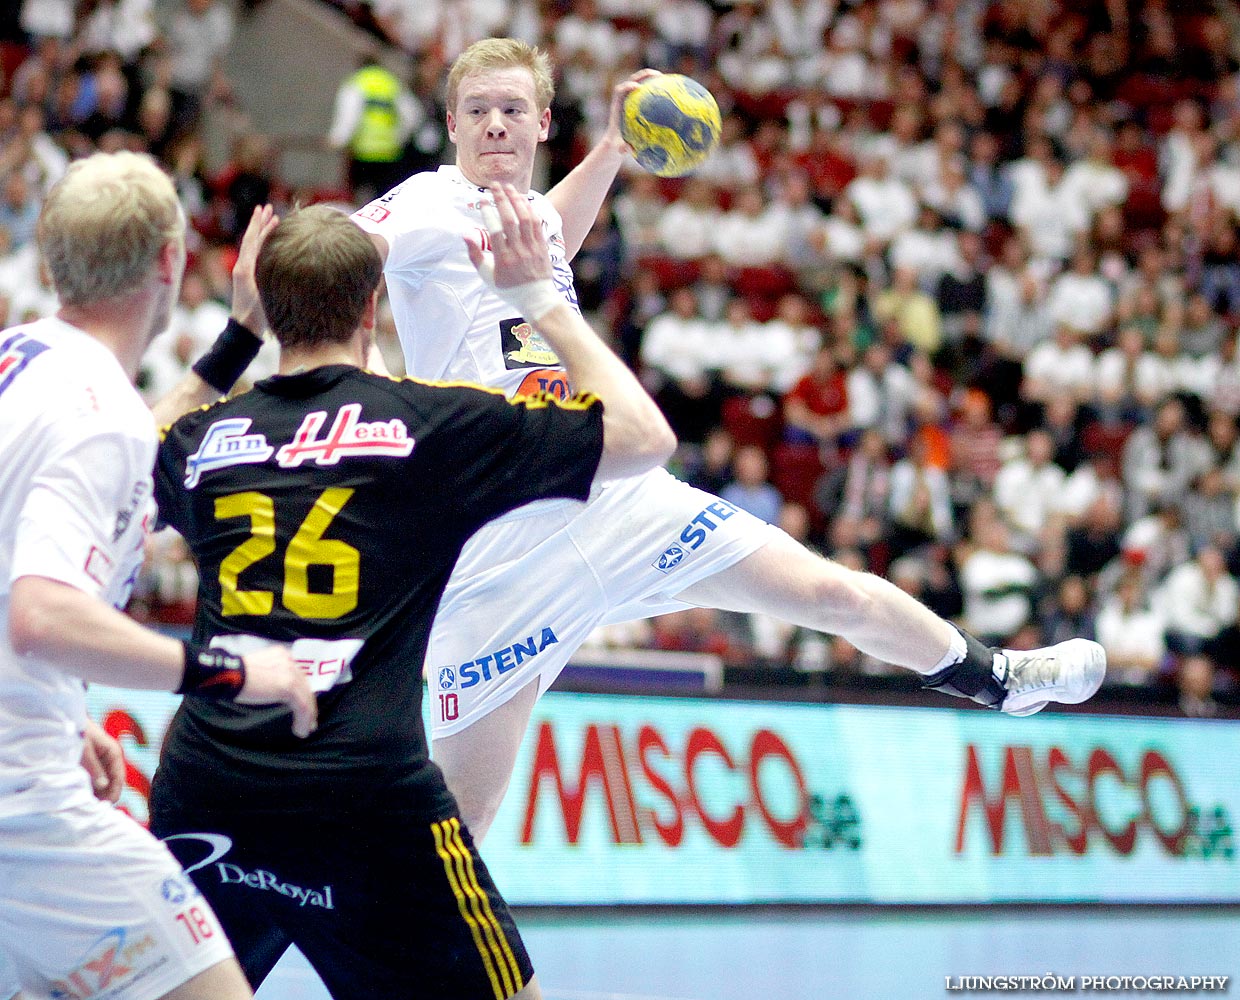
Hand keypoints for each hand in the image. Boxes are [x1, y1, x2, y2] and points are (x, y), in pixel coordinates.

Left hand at [80, 719, 124, 803]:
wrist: (64, 719)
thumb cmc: (76, 731)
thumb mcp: (84, 750)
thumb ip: (94, 768)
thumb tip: (104, 787)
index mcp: (114, 753)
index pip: (119, 779)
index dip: (113, 794)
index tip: (103, 806)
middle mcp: (111, 759)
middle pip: (112, 783)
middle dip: (104, 795)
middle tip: (90, 808)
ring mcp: (102, 762)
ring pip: (103, 783)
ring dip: (96, 792)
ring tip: (84, 802)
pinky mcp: (92, 764)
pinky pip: (94, 779)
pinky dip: (89, 787)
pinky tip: (80, 793)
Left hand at [230, 204, 279, 333]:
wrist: (245, 329)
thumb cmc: (255, 316)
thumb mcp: (259, 295)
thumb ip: (260, 277)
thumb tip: (265, 259)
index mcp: (245, 268)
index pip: (252, 241)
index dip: (259, 225)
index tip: (264, 211)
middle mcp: (243, 267)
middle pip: (251, 239)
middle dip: (259, 223)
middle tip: (267, 208)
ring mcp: (245, 272)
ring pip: (253, 246)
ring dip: (262, 232)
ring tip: (271, 219)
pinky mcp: (250, 278)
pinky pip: (256, 255)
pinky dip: (264, 245)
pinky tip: (272, 241)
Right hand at [236, 645, 317, 738]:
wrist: (227, 675)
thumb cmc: (232, 676)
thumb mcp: (256, 672)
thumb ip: (269, 677)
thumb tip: (274, 691)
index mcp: (281, 655)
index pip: (297, 676)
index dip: (302, 692)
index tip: (302, 707)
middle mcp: (289, 661)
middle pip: (304, 686)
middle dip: (308, 704)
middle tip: (309, 721)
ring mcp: (290, 672)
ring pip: (306, 697)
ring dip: (307, 716)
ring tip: (305, 730)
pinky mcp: (287, 686)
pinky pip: (302, 706)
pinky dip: (303, 719)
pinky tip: (300, 731)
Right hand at [467, 183, 553, 288]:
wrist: (536, 298)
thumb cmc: (508, 288)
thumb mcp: (487, 276)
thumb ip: (475, 255)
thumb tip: (465, 234)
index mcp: (503, 259)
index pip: (494, 231)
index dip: (488, 213)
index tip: (482, 200)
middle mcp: (518, 252)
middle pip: (510, 220)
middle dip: (502, 199)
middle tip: (494, 185)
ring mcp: (532, 248)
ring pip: (525, 218)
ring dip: (516, 200)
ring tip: (508, 187)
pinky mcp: (542, 246)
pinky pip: (537, 224)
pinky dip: (530, 210)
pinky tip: (523, 199)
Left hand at [603, 68, 661, 154]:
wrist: (613, 143)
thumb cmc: (616, 145)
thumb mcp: (618, 148)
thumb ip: (622, 148)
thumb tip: (628, 149)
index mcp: (617, 107)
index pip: (620, 91)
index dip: (627, 87)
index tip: (637, 87)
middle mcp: (623, 101)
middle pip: (632, 81)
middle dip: (643, 76)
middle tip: (657, 74)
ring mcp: (630, 101)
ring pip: (640, 85)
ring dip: (651, 79)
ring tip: (664, 78)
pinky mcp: (636, 104)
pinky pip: (647, 95)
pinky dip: (656, 91)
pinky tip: (669, 94)